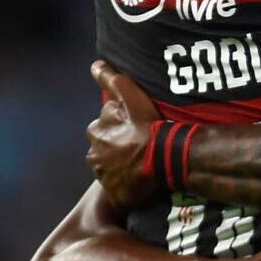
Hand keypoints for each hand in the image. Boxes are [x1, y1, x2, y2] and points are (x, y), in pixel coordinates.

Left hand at [87, 61, 163, 206]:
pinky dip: (127, 186)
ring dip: (121, 167)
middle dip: (117, 149)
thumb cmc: (148, 126)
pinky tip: (141, 181)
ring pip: (111, 169)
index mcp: (96, 132)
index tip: (135, 130)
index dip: (120, 128)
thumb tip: (94, 65)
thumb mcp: (131, 96)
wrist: (166, 157)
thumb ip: (111, 80)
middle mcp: (94, 155)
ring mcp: (104, 177)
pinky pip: (120, 190)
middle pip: (104, 150)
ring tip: (142, 164)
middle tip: (139, 147)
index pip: (103, 128)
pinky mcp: (116, 195)